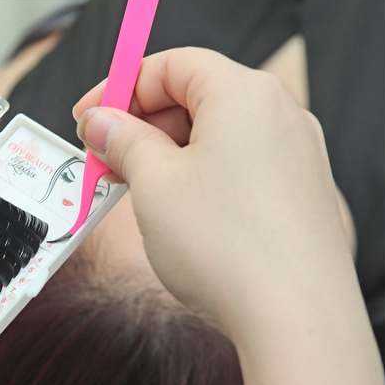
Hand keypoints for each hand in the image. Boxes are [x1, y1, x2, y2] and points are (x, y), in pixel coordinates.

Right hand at [74, 47, 384, 384]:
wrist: (294, 320)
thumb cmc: (226, 244)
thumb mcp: (153, 182)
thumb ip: (122, 140)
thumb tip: (101, 122)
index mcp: (244, 94)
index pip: (172, 64)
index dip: (120, 87)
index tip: (89, 117)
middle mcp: (278, 116)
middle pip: (194, 98)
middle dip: (139, 124)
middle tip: (102, 157)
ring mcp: (293, 158)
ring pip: (214, 137)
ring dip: (164, 154)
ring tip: (130, 188)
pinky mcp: (296, 197)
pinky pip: (236, 168)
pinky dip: (196, 178)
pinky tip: (171, 210)